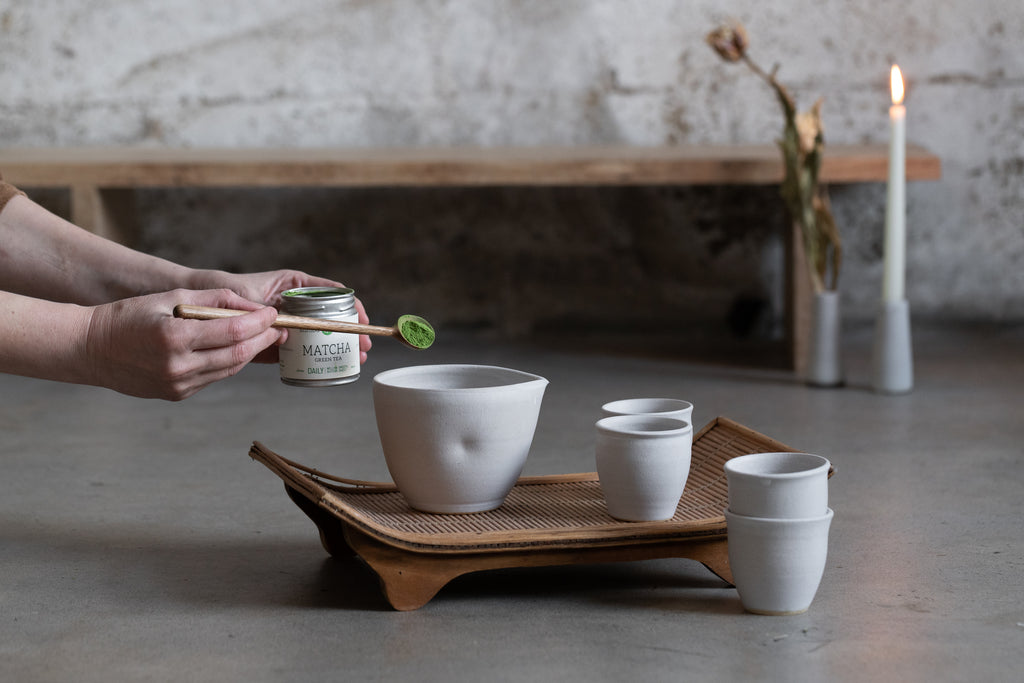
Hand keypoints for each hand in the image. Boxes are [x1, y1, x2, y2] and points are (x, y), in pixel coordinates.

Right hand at [84, 289, 283, 400]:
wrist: (90, 349)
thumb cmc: (128, 316)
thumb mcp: (170, 295)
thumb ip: (213, 299)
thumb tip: (252, 306)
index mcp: (174, 339)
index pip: (232, 332)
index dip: (259, 323)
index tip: (274, 314)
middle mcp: (178, 367)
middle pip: (237, 355)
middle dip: (263, 340)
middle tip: (280, 328)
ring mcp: (177, 385)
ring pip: (229, 369)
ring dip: (250, 353)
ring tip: (264, 338)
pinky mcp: (177, 394)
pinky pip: (213, 377)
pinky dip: (230, 362)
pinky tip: (237, 350)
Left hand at [190, 269, 371, 363]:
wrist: (198, 305)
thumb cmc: (224, 289)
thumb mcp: (248, 295)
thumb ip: (264, 311)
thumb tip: (282, 330)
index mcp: (293, 285)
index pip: (331, 292)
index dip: (351, 306)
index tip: (360, 321)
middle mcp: (293, 304)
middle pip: (330, 316)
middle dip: (350, 331)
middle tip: (363, 348)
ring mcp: (287, 323)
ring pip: (318, 334)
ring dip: (336, 347)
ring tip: (353, 359)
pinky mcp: (275, 342)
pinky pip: (298, 350)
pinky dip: (313, 358)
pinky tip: (326, 366)